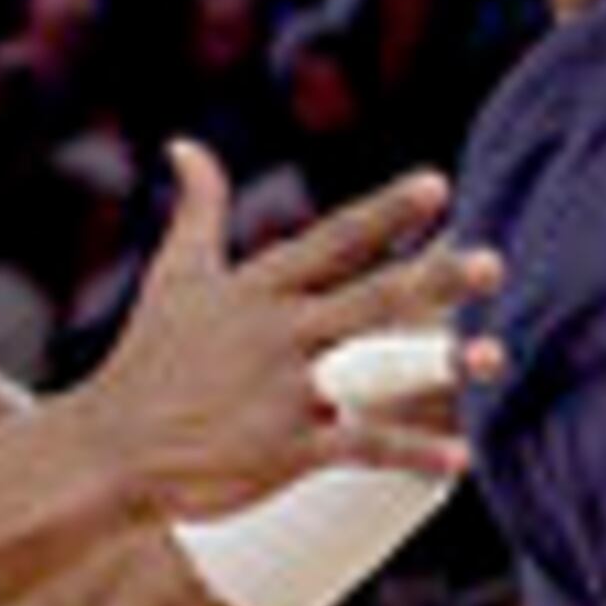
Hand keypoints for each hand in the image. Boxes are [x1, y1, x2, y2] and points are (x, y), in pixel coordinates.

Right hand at [75, 144, 500, 519]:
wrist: (108, 450)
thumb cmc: (150, 360)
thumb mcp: (174, 276)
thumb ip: (197, 209)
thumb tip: (186, 144)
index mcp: (259, 289)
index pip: (333, 241)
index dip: (385, 214)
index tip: (438, 185)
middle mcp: (277, 333)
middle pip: (369, 298)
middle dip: (432, 280)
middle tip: (493, 262)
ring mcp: (283, 392)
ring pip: (373, 370)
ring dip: (437, 364)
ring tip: (497, 355)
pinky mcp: (283, 450)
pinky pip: (359, 447)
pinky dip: (409, 454)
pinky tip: (461, 460)